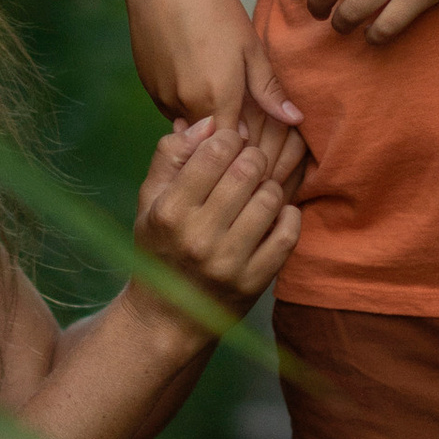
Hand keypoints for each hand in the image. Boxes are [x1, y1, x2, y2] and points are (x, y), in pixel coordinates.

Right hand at [123, 0, 305, 153]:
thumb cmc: (214, 8)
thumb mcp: (250, 46)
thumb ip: (268, 89)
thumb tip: (295, 121)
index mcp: (217, 98)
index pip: (237, 147)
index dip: (251, 146)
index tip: (263, 135)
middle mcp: (185, 106)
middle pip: (213, 141)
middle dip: (231, 135)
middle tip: (246, 110)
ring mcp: (163, 98)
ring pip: (192, 127)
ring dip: (208, 119)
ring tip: (218, 84)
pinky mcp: (148, 89)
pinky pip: (173, 111)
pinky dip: (188, 105)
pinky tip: (197, 76)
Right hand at [131, 118, 301, 334]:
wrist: (168, 316)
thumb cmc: (160, 245)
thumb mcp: (150, 200)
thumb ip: (171, 155)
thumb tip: (209, 122)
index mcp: (169, 211)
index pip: (214, 151)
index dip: (228, 138)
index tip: (229, 145)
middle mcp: (197, 237)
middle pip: (247, 170)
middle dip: (253, 158)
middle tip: (248, 164)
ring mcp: (228, 262)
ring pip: (270, 198)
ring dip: (269, 187)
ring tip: (257, 191)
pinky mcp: (254, 282)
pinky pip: (287, 234)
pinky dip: (288, 216)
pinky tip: (275, 214)